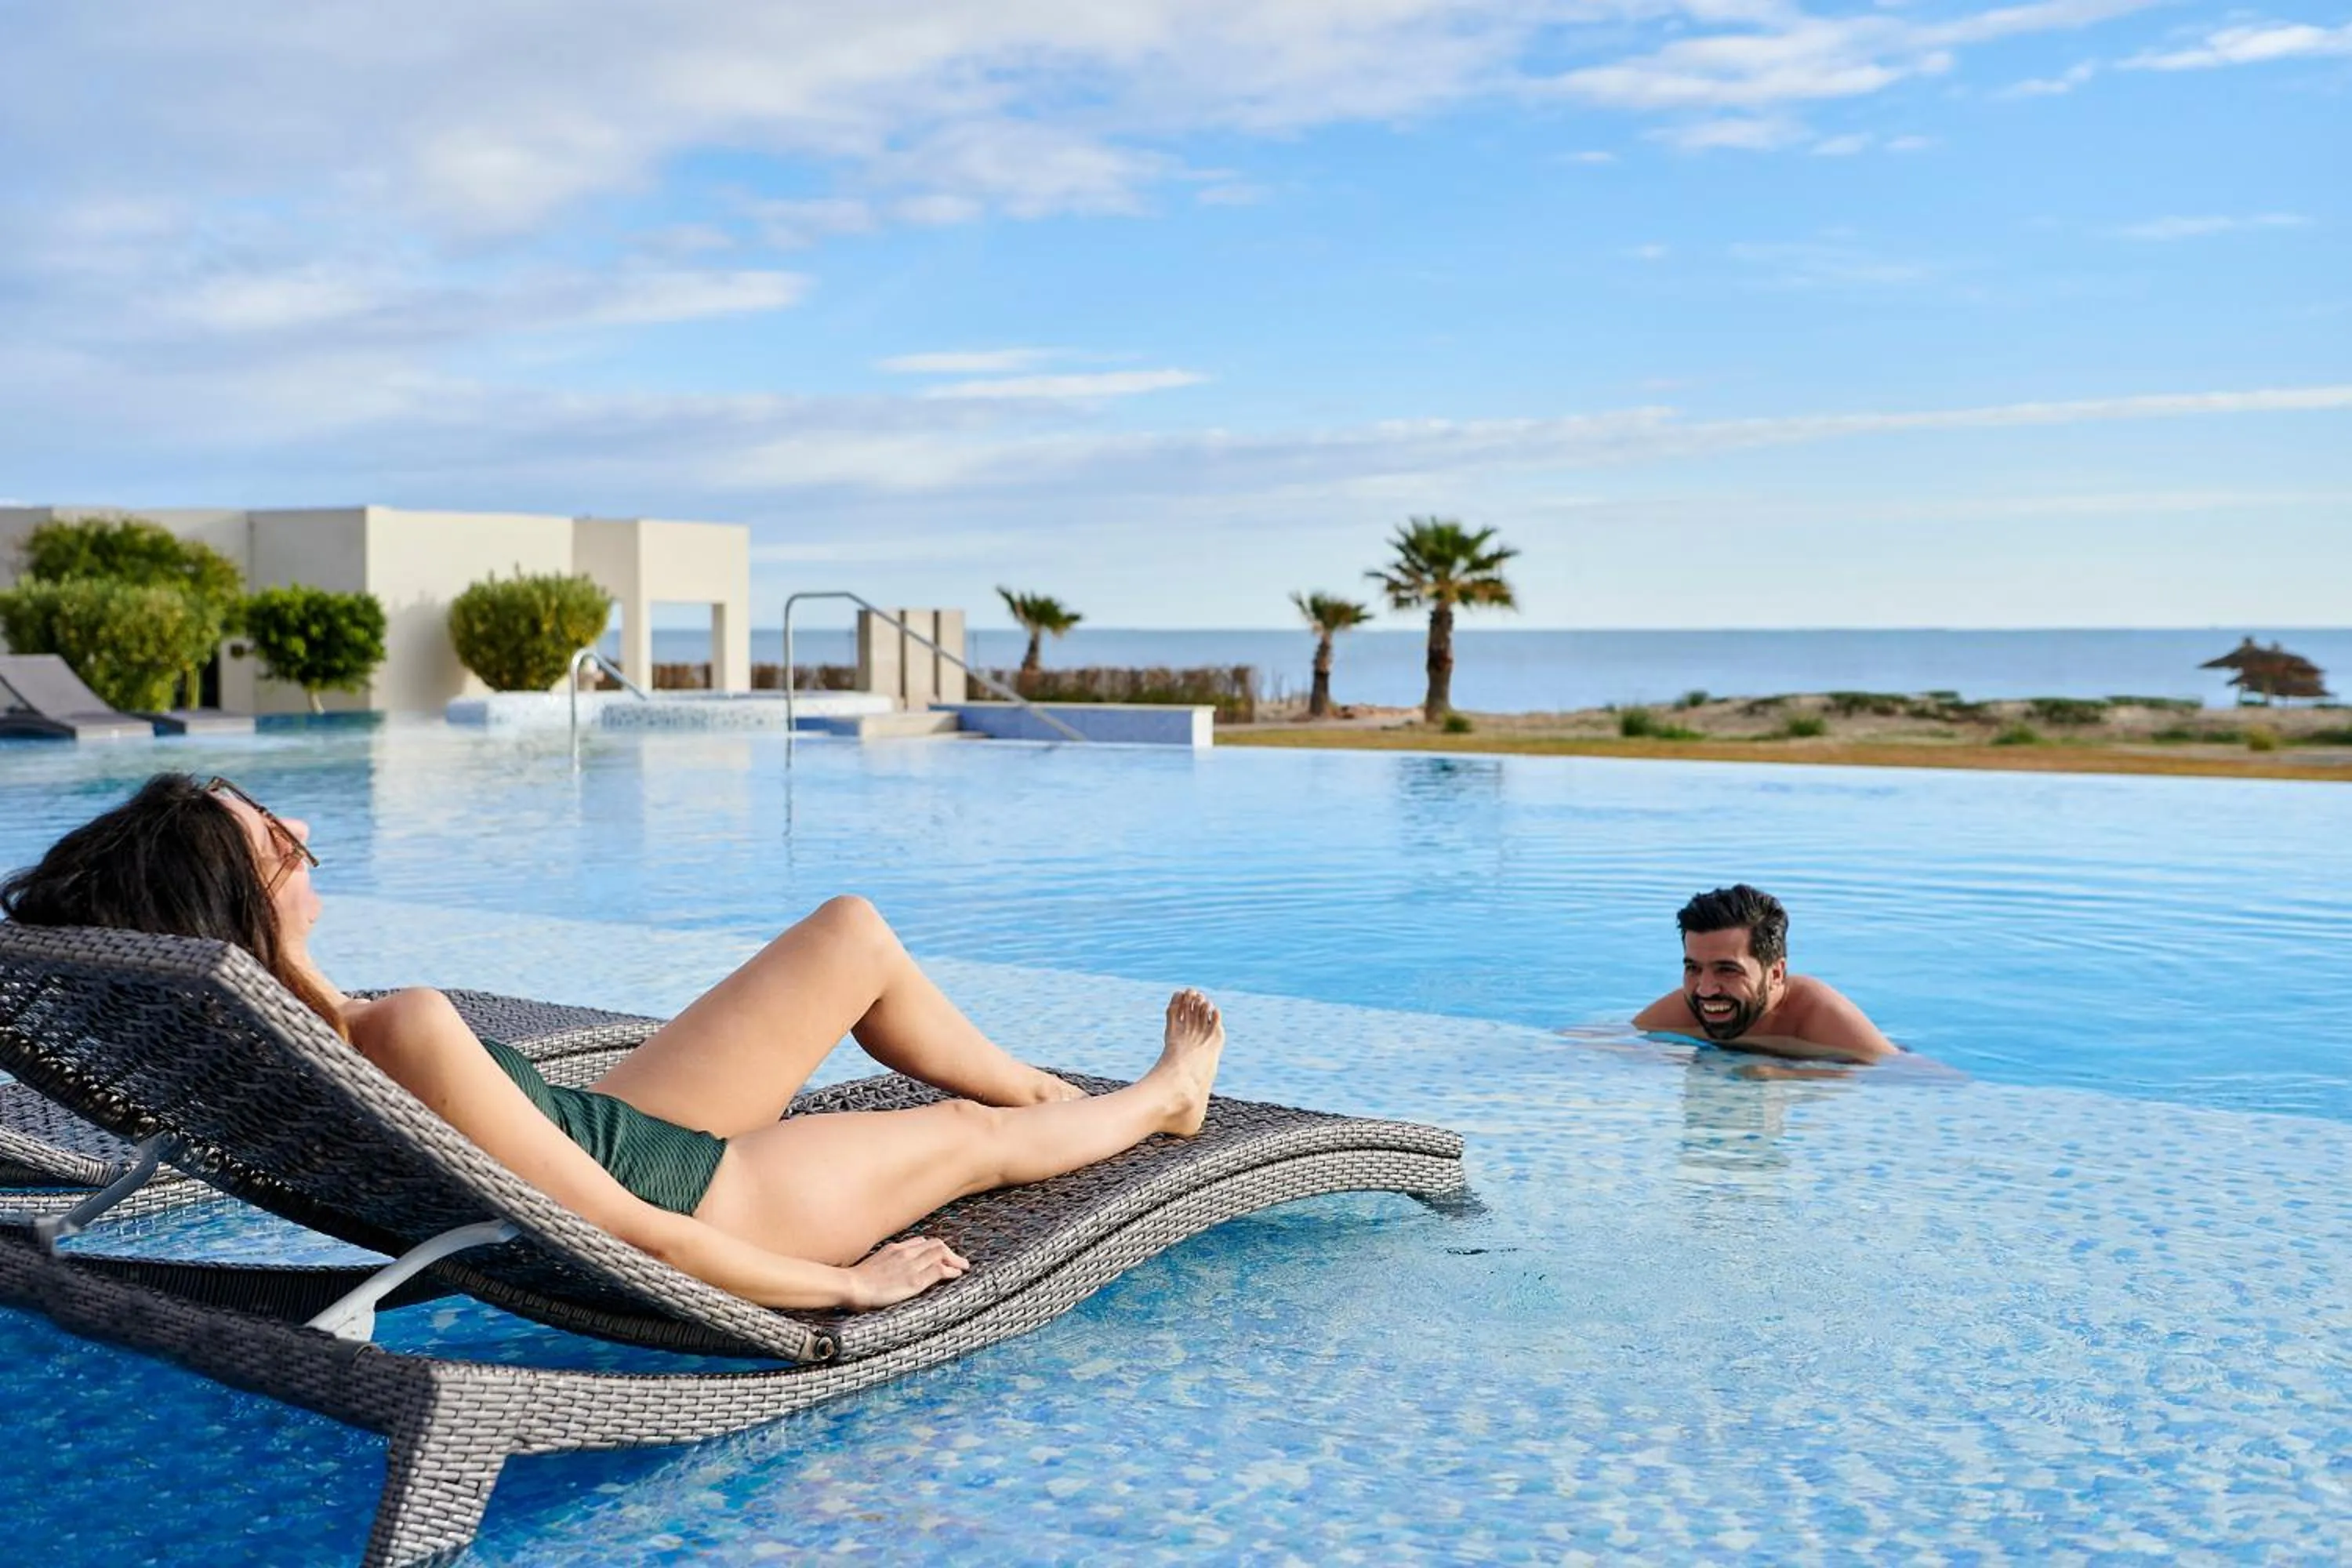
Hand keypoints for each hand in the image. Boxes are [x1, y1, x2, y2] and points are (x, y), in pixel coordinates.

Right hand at [844, 1236, 969, 1308]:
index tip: (942, 1255)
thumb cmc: (858, 1280)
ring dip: (954, 1260)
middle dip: (950, 1253)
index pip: (923, 1243)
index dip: (936, 1249)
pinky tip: (956, 1274)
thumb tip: (898, 1259)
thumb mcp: (875, 1262)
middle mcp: (906, 1253)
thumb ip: (889, 1259)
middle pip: (936, 1245)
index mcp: (896, 1248)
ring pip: (941, 1254)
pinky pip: (939, 1270)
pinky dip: (950, 1270)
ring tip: (962, 1267)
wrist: (851, 1286)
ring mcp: (911, 1265)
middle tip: (959, 1262)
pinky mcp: (914, 1281)